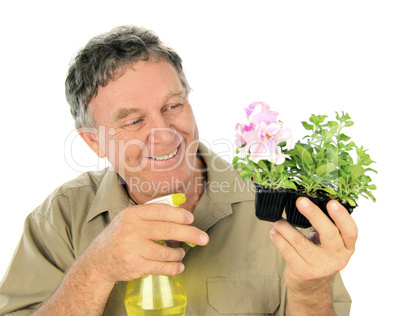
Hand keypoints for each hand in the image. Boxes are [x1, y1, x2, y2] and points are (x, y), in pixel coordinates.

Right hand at [80, 204, 208, 284]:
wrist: (98, 261)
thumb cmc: (118, 236)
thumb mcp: (128, 218)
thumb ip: (150, 213)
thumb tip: (178, 208)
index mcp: (132, 214)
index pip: (161, 211)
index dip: (179, 215)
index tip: (191, 219)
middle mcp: (132, 230)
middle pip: (168, 230)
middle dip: (190, 234)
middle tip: (203, 238)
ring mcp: (133, 249)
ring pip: (166, 251)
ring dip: (179, 253)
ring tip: (181, 252)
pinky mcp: (136, 266)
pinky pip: (161, 267)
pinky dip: (174, 267)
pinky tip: (179, 266)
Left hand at [269, 197, 357, 294]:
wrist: (311, 288)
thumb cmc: (320, 257)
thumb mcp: (329, 244)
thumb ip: (325, 227)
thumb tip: (308, 202)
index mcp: (346, 248)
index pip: (350, 231)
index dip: (342, 216)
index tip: (331, 202)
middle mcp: (337, 258)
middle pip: (329, 233)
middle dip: (314, 214)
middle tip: (300, 201)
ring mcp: (320, 266)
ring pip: (300, 242)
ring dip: (285, 227)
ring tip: (276, 219)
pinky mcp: (303, 272)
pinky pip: (288, 251)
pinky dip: (278, 239)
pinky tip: (274, 232)